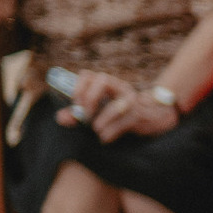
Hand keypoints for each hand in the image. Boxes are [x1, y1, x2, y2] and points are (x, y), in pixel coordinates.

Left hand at [62, 71, 178, 142]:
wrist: (151, 116)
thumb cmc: (117, 111)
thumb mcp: (97, 110)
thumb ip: (77, 113)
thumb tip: (60, 118)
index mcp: (106, 83)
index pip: (88, 74)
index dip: (78, 87)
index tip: (74, 103)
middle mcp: (119, 87)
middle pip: (102, 80)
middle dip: (90, 98)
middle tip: (85, 115)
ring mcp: (131, 100)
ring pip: (116, 104)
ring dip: (102, 119)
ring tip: (95, 129)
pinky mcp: (139, 115)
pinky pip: (124, 122)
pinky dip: (111, 132)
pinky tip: (104, 138)